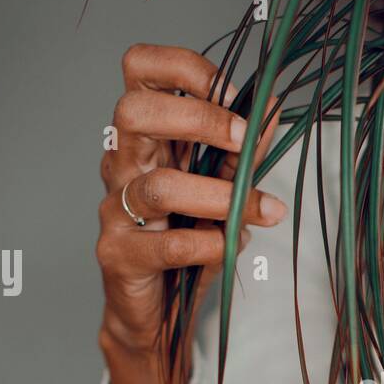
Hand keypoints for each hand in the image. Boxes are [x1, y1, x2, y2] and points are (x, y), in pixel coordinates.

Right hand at [96, 43, 284, 356]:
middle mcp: (122, 165)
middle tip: (243, 141)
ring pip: (159, 186)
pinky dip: (207, 244)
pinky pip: (165, 245)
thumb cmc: (185, 245)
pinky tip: (230, 245)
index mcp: (145, 137)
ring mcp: (114, 210)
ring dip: (219, 195)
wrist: (154, 314)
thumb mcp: (221, 190)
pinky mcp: (118, 255)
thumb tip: (270, 107)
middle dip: (198, 118)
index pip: (140, 69)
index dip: (185, 68)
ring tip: (260, 211)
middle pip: (134, 111)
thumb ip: (241, 153)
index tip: (233, 93)